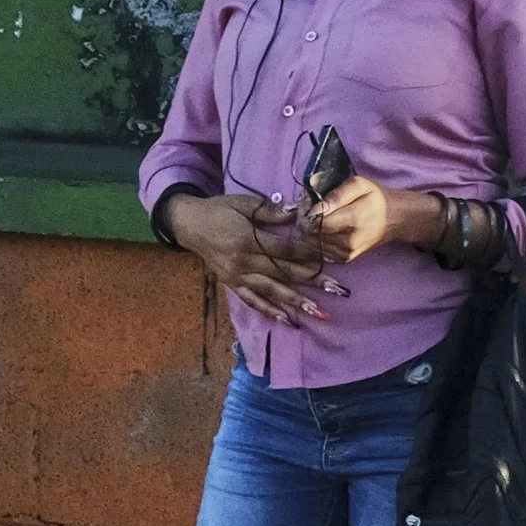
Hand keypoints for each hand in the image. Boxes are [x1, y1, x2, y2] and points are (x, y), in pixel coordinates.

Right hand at [165, 191, 347, 326]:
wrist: (188, 224)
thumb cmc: (218, 210)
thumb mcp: (244, 203)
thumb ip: (270, 211)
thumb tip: (297, 212)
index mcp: (248, 239)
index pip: (286, 250)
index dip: (310, 255)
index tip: (332, 259)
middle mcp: (244, 261)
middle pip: (284, 273)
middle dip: (313, 282)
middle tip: (337, 291)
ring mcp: (238, 276)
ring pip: (272, 291)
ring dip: (296, 302)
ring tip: (318, 312)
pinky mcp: (232, 284)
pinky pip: (253, 301)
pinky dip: (270, 312)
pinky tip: (288, 321)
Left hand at [304, 177, 436, 264]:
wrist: (394, 219)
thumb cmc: (376, 198)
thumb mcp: (360, 184)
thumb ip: (337, 195)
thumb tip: (316, 210)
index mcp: (354, 220)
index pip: (317, 222)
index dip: (308, 212)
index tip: (308, 202)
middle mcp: (349, 242)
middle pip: (312, 234)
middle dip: (306, 220)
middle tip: (310, 209)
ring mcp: (346, 254)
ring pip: (312, 243)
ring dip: (309, 230)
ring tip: (319, 217)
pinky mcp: (344, 260)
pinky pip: (318, 251)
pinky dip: (316, 239)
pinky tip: (324, 228)